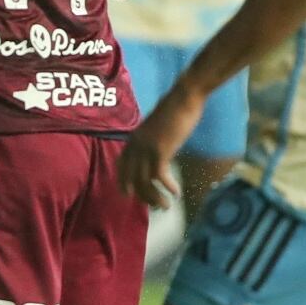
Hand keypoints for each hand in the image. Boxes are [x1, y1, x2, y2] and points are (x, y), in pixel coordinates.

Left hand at [118, 85, 202, 210]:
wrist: (184, 97)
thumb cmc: (175, 109)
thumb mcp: (157, 128)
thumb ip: (152, 141)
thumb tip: (158, 153)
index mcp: (133, 139)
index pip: (121, 165)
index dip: (123, 181)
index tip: (128, 194)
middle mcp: (136, 145)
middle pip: (132, 178)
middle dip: (142, 196)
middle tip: (154, 207)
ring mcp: (146, 148)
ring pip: (145, 182)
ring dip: (155, 198)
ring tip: (166, 206)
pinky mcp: (160, 150)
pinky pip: (159, 177)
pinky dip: (167, 187)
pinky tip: (176, 193)